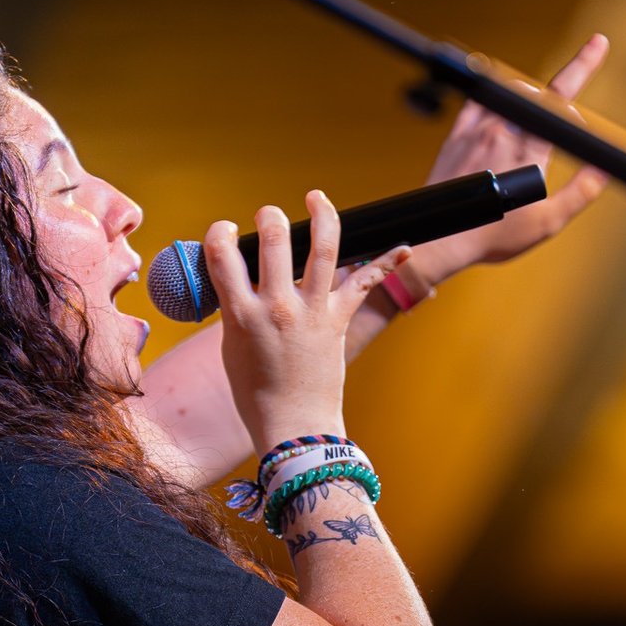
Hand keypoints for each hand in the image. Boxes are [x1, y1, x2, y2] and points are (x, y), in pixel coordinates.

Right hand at [207, 190, 409, 453]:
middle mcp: (278, 307)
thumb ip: (238, 308)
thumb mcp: (233, 346)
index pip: (222, 256)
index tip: (227, 232)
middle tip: (269, 215)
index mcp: (241, 315)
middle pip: (275, 240)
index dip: (221, 233)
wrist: (293, 427)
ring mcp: (312, 312)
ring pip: (323, 249)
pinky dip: (386, 263)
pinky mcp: (339, 321)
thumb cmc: (256, 393)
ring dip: (322, 215)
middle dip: (270, 216)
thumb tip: (244, 279)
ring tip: (317, 198)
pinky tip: (404, 247)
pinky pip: (365, 284)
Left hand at [406, 34, 610, 287]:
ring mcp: (476, 130)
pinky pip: (477, 101)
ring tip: (535, 116)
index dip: (582, 66)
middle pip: (537, 92)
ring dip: (528, 97)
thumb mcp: (548, 221)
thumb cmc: (494, 234)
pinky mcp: (455, 137)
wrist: (441, 238)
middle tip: (568, 112)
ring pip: (508, 92)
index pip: (561, 96)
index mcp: (530, 148)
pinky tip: (499, 112)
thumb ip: (581, 192)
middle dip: (557, 97)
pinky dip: (494, 98)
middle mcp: (502, 130)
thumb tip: (605, 169)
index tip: (597, 43)